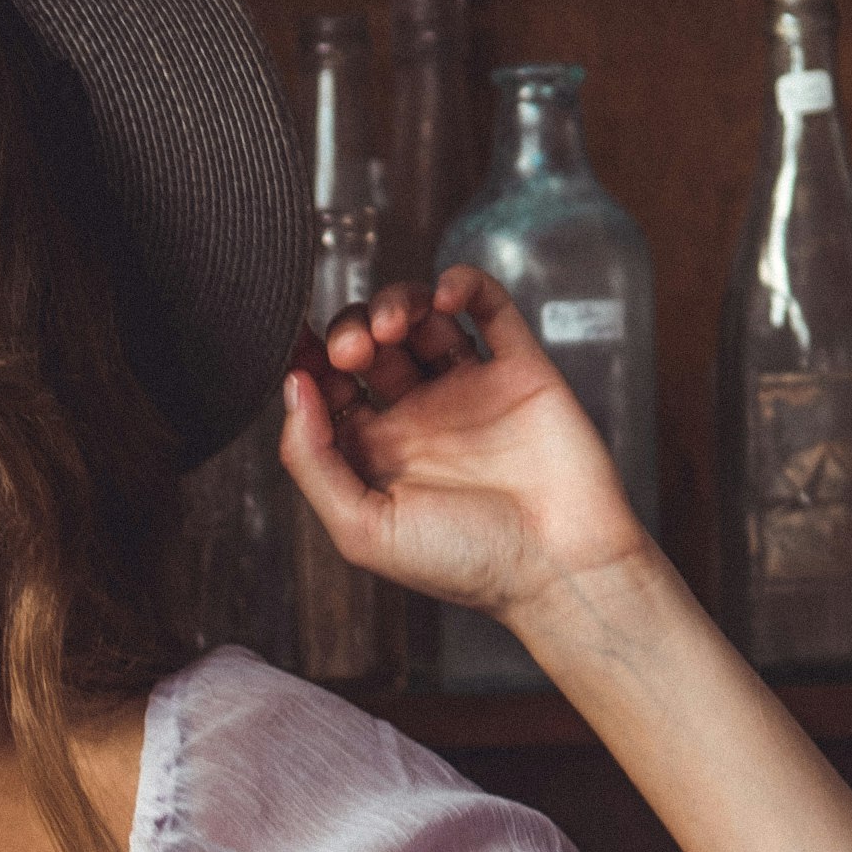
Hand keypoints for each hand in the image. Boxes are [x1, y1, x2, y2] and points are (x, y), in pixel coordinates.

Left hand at [276, 259, 657, 626]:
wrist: (558, 567)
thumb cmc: (464, 564)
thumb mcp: (362, 528)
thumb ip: (313, 461)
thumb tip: (293, 386)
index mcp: (376, 454)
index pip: (328, 387)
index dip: (309, 361)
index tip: (299, 349)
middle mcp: (418, 417)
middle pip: (368, 345)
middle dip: (350, 331)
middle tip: (355, 349)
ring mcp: (469, 389)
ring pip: (421, 319)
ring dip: (398, 303)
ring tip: (394, 325)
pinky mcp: (519, 368)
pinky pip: (489, 307)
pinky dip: (463, 284)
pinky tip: (444, 295)